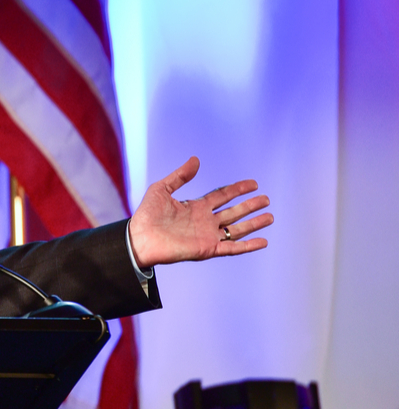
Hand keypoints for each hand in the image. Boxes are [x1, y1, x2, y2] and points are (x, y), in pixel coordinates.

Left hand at [128, 156, 272, 266]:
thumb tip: (196, 159)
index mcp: (196, 207)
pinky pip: (232, 248)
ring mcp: (207, 235)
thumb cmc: (146, 215)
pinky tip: (263, 241)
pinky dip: (248, 246)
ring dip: (254, 223)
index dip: (237, 189)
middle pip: (233, 212)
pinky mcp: (207, 249)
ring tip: (270, 217)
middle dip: (250, 206)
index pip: (222, 196)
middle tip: (266, 199)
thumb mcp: (162, 189)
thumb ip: (180, 175)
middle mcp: (204, 221)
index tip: (253, 183)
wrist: (139, 237)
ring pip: (237, 229)